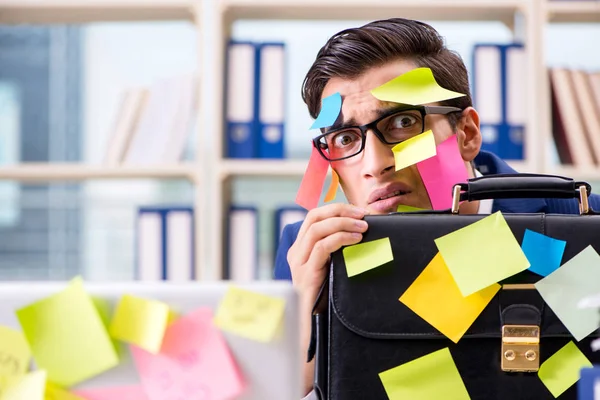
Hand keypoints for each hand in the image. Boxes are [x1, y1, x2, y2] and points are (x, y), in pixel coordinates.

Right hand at [286, 203, 367, 395]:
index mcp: (301, 249)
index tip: (359, 211)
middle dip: (340, 210)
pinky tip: (356, 239)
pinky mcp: (307, 274)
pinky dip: (341, 238)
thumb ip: (339, 251)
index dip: (337, 209)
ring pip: (317, 229)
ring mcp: (299, 263)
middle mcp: (296, 253)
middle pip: (314, 217)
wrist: (315, 327)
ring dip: (343, 223)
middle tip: (363, 214)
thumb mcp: (333, 269)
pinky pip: (322, 247)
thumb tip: (364, 232)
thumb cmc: (328, 298)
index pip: (315, 216)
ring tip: (364, 226)